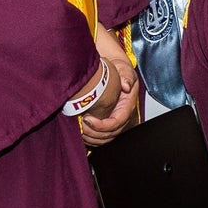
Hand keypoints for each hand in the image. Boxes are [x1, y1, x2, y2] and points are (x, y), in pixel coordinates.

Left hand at [77, 24, 142, 145]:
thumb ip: (127, 76)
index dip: (102, 125)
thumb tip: (126, 86)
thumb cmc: (120, 71)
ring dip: (92, 138)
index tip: (87, 119)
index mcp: (127, 105)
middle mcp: (122, 116)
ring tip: (80, 130)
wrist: (116, 72)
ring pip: (106, 138)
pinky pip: (101, 138)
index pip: (117, 122)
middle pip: (111, 134)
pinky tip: (82, 133)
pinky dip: (91, 139)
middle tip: (80, 125)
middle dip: (95, 133)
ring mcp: (115, 121)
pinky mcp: (108, 123)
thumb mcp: (124, 69)